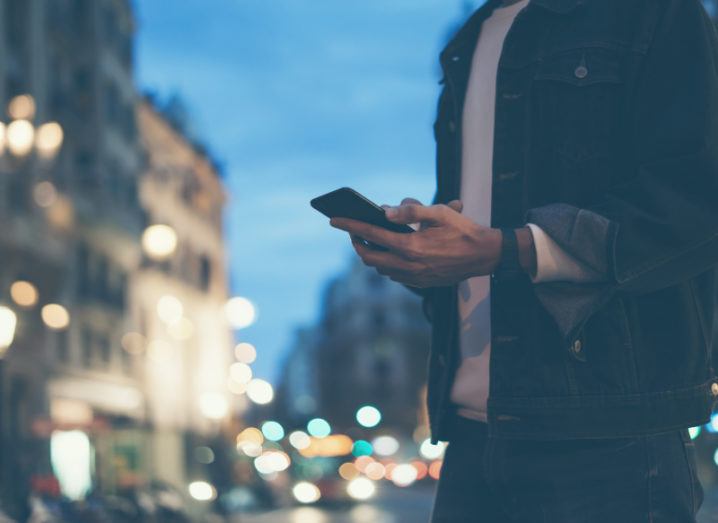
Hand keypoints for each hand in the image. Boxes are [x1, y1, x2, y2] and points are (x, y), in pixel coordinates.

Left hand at [330, 198, 502, 287]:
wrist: (484, 255)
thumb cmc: (462, 230)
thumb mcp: (439, 212)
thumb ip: (411, 210)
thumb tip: (385, 210)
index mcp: (410, 246)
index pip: (370, 234)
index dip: (349, 225)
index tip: (334, 219)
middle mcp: (408, 265)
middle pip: (368, 256)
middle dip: (356, 242)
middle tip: (353, 229)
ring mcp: (414, 277)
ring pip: (380, 268)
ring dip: (370, 254)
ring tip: (368, 239)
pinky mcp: (420, 283)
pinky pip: (393, 275)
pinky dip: (385, 263)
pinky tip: (389, 252)